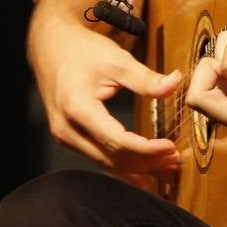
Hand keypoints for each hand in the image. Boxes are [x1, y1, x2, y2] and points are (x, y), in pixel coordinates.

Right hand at [30, 0, 182, 180]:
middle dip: (146, 162)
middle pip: (112, 157)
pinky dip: (122, 166)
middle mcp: (67, 129)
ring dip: (137, 167)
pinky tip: (142, 178)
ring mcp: (66, 136)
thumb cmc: (81, 51)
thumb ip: (146, 78)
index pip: (117, 141)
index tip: (171, 147)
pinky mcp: (71, 137)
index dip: (147, 148)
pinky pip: (98, 158)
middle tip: (175, 160)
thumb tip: (176, 82)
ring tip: (166, 168)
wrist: (51, 48)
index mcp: (77, 109)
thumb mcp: (116, 60)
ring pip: (105, 162)